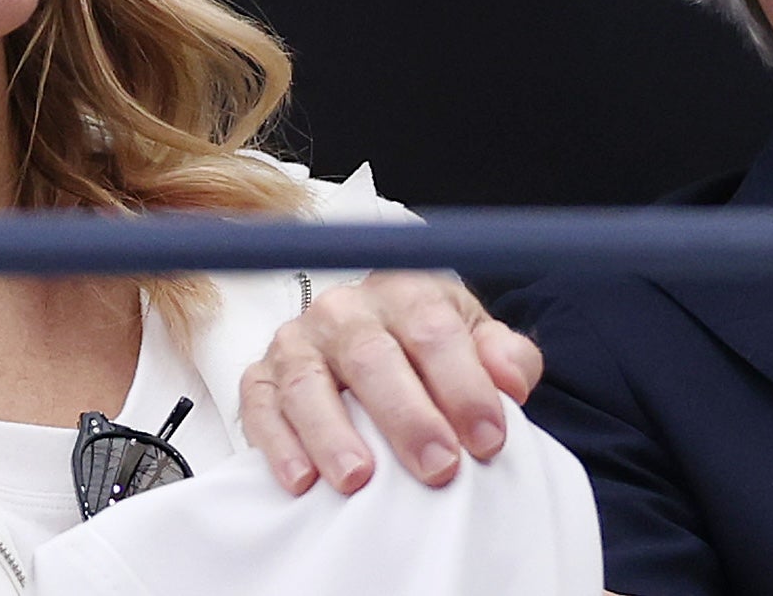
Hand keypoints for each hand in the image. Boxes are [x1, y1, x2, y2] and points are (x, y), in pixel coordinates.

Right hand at [239, 271, 544, 493]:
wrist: (371, 339)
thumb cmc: (427, 348)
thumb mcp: (475, 340)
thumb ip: (504, 357)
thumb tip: (512, 380)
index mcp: (405, 293)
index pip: (434, 331)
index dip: (464, 385)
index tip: (488, 438)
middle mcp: (346, 311)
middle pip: (372, 357)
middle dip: (408, 417)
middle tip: (438, 467)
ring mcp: (299, 342)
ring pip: (308, 382)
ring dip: (333, 433)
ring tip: (359, 479)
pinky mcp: (261, 378)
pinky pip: (261, 406)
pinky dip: (277, 443)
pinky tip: (300, 480)